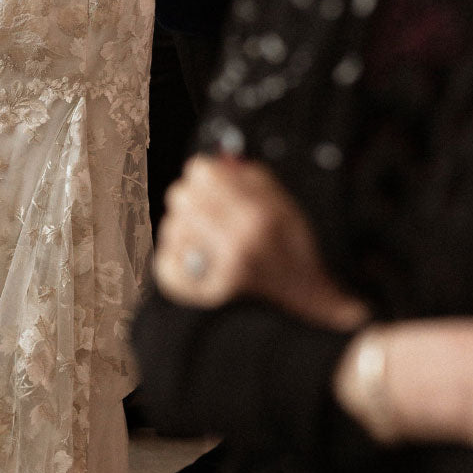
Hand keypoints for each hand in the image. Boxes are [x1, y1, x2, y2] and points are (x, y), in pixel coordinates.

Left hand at [153, 153, 368, 329]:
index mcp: (260, 216)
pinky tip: (198, 262)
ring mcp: (217, 272)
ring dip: (187, 230)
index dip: (207, 175)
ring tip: (210, 242)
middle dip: (195, 199)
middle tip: (211, 214)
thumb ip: (253, 178)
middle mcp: (238, 243)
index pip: (203, 171)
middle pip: (181, 194)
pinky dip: (177, 259)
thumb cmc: (296, 258)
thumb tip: (217, 161)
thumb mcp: (288, 208)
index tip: (214, 185)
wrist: (307, 312)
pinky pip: (165, 260)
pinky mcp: (199, 296)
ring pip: (172, 225)